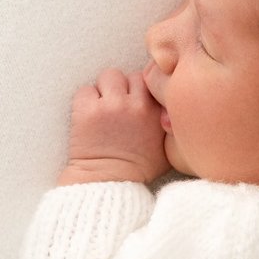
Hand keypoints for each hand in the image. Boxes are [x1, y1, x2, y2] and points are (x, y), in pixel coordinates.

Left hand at [60, 67, 169, 183]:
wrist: (108, 184)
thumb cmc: (138, 170)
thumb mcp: (168, 148)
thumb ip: (172, 124)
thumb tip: (173, 109)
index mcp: (157, 112)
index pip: (152, 80)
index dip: (143, 90)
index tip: (137, 100)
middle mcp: (136, 105)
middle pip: (131, 75)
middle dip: (125, 88)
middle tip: (119, 106)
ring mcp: (110, 106)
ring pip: (109, 76)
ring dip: (105, 90)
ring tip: (103, 108)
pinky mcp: (86, 110)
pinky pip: (86, 89)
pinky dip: (86, 100)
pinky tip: (89, 116)